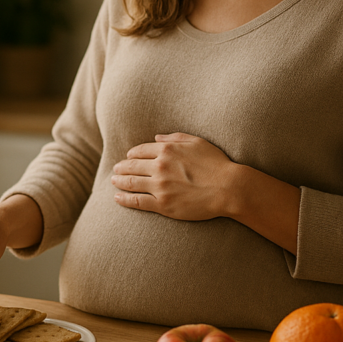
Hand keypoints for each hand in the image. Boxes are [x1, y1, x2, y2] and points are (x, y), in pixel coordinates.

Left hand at [111, 132, 238, 220]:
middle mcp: (160, 166)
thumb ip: (174, 137)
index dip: (131, 154)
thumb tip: (156, 136)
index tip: (128, 157)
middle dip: (121, 167)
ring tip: (114, 181)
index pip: (140, 151)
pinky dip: (125, 199)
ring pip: (131, 183)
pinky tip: (117, 198)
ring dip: (119, 181)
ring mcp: (160, 186)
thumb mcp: (197, 142)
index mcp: (167, 149)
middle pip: (132, 166)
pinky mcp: (163, 204)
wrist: (228, 188)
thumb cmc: (216, 163)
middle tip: (116, 170)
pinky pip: (138, 201)